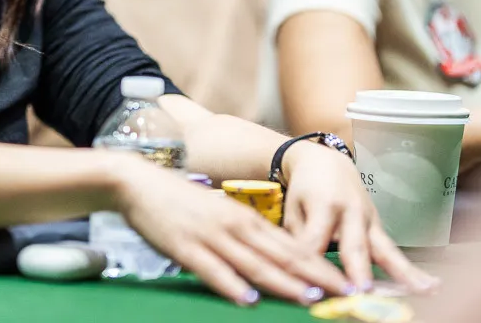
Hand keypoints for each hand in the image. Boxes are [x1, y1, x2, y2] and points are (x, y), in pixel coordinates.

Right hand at [112, 158, 351, 305]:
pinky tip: (247, 299)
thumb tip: (269, 257)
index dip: (318, 264)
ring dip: (282, 282)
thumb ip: (242, 233)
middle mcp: (234, 225)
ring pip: (253, 263)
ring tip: (308, 297)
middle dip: (313, 276)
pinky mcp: (185, 248)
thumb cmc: (178, 200)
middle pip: (280, 254)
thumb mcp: (218, 212)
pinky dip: (232, 285)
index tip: (342, 281)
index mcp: (243, 217)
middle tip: (342, 293)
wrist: (137, 182)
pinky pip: (212, 270)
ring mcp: (210, 237)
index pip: (289, 244)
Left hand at [280, 142, 438, 292]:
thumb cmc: (305, 189)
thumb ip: (298, 238)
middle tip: (362, 293)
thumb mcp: (292, 209)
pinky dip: (411, 270)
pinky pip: (393, 251)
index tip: (314, 285)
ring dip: (401, 272)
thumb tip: (304, 270)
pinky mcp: (379, 227)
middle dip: (358, 270)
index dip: (314, 261)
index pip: (316, 238)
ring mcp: (369, 219)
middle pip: (354, 244)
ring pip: (384, 249)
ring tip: (421, 290)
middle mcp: (351, 211)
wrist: (326, 163)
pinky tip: (431, 285)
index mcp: (323, 203)